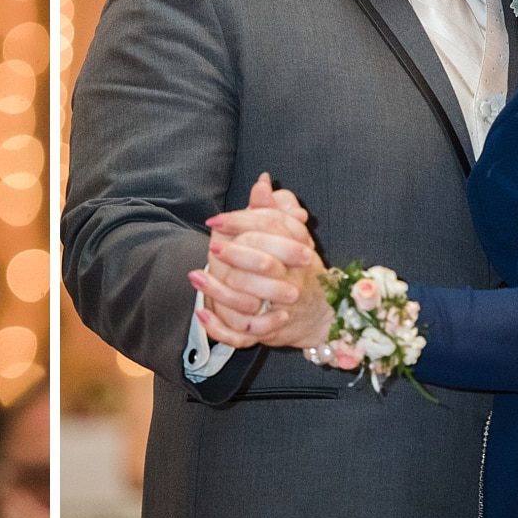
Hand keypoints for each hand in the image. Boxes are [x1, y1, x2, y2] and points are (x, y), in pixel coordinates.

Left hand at [190, 174, 331, 350]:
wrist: (322, 313)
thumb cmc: (300, 269)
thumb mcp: (293, 238)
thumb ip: (275, 211)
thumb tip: (261, 182)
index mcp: (299, 254)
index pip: (272, 232)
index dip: (241, 223)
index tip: (214, 219)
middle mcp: (293, 283)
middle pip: (265, 265)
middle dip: (236, 254)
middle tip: (211, 247)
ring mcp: (281, 311)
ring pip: (249, 303)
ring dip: (219, 291)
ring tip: (195, 276)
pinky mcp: (268, 334)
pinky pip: (241, 335)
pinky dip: (219, 326)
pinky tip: (201, 312)